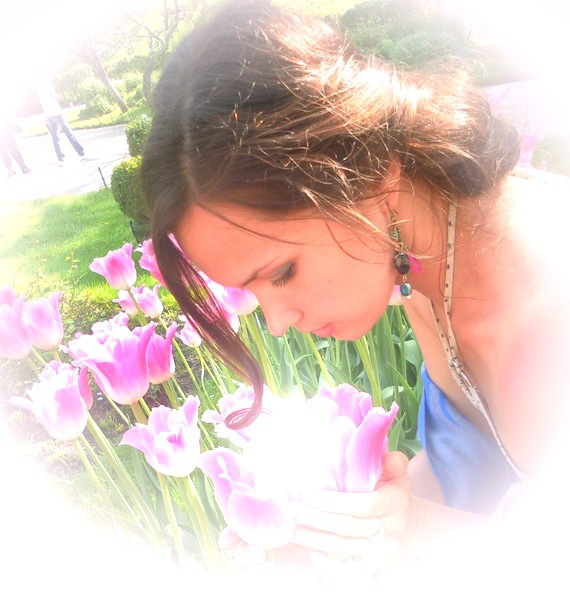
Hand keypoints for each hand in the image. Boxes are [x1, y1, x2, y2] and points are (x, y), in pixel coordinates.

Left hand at [292, 451, 412, 567]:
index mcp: (395, 503)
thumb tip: (387, 452)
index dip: (333, 502)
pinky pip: (350, 569)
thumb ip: (392, 461)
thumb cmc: (393, 490)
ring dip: (316, 540)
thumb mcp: (396, 472)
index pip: (363, 505)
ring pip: (345, 547)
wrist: (409, 524)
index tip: (307, 494)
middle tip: (293, 510)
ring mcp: (383, 550)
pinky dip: (330, 563)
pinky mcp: (376, 565)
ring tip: (293, 530)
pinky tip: (311, 552)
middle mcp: (391, 529)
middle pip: (349, 527)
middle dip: (318, 519)